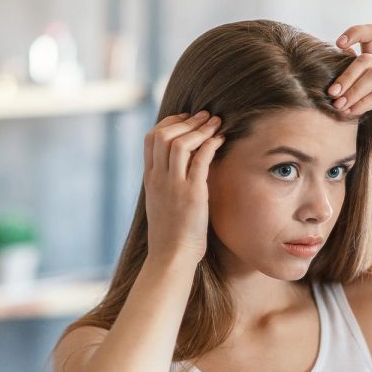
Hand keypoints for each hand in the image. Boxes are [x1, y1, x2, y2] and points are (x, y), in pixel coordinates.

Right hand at [143, 110, 225, 264]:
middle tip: (204, 115)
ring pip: (180, 143)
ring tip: (215, 123)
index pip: (151, 139)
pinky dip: (211, 145)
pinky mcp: (192, 194)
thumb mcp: (160, 204)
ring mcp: (174, 185)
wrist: (171, 256)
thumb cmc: (170, 235)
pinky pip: (200, 160)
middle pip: (164, 135)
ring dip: (200, 129)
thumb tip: (178, 171)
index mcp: (150, 179)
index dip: (168, 123)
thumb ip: (165, 185)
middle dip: (186, 120)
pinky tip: (221, 140)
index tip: (185, 119)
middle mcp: (159, 178)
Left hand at [329, 24, 371, 156]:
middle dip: (344, 76)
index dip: (354, 33)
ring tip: (339, 106)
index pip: (370, 34)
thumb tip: (325, 76)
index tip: (338, 44)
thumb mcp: (361, 101)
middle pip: (365, 59)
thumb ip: (350, 86)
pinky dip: (363, 103)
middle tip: (331, 94)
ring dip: (352, 90)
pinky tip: (352, 112)